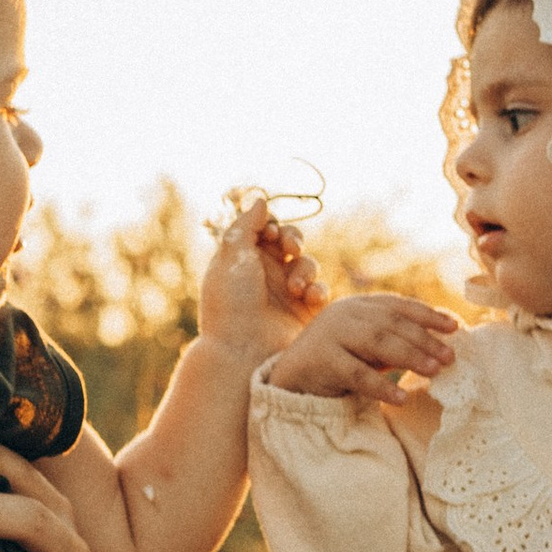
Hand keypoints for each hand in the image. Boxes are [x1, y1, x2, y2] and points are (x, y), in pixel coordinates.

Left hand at [198, 198, 325, 363]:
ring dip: (304, 268)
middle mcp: (265, 274)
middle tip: (289, 249)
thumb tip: (261, 198)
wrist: (243, 352)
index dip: (273, 226)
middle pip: (290, 242)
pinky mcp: (304, 313)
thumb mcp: (232, 257)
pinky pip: (320, 291)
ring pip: (308, 264)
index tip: (269, 234)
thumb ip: (245, 225)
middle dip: (293, 240)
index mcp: (243, 260)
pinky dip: (318, 290)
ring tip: (295, 287)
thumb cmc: (231, 305)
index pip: (266, 229)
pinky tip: (309, 297)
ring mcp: (286, 294)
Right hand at [269, 291, 459, 401]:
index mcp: (360, 305)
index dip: (427, 314)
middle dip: (424, 339)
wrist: (292, 377)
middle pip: (392, 323)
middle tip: (449, 357)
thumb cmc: (339, 360)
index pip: (398, 306)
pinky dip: (381, 386)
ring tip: (434, 371)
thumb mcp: (367, 345)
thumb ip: (395, 339)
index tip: (454, 327)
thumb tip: (440, 344)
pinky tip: (401, 397)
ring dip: (410, 356)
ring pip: (378, 342)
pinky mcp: (321, 359)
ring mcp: (331, 333)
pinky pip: (357, 373)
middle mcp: (345, 313)